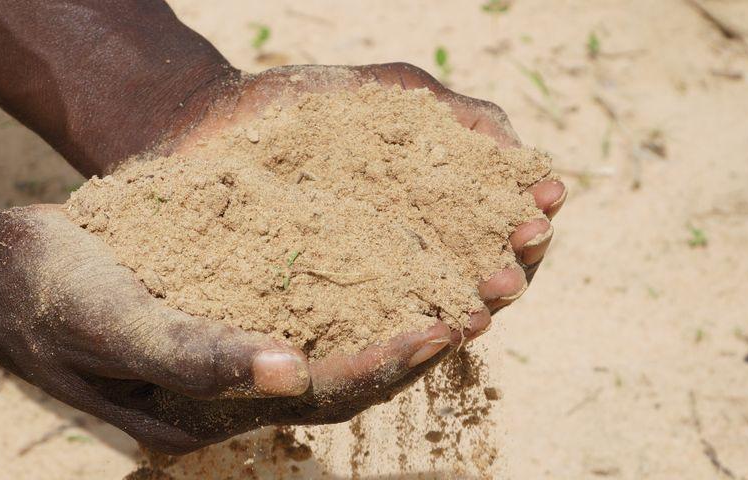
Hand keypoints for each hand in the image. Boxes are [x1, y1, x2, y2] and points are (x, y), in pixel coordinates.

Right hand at [0, 205, 475, 453]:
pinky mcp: (210, 345)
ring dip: (381, 338)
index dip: (384, 363)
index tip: (444, 324)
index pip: (317, 395)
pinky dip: (341, 314)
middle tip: (472, 310)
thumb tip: (289, 369)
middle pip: (332, 389)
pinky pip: (291, 335)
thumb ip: (194, 353)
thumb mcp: (113, 320)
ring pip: (320, 366)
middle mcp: (217, 407)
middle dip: (403, 356)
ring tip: (442, 297)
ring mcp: (214, 380)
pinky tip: (372, 283)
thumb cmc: (51, 295)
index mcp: (199, 415)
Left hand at [179, 64, 564, 309]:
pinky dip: (399, 336)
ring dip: (464, 315)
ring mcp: (365, 293)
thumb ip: (451, 118)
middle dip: (507, 276)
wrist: (202, 128)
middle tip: (514, 271)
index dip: (526, 220)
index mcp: (433, 215)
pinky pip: (363, 336)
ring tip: (480, 310)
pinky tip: (424, 331)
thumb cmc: (293, 111)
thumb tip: (522, 151)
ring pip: (431, 316)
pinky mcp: (315, 319)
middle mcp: (409, 263)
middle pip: (479, 282)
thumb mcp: (382, 101)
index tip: (545, 205)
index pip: (497, 229)